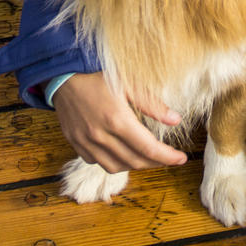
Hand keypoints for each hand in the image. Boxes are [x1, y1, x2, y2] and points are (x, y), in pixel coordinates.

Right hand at [52, 72, 187, 172]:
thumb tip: (175, 120)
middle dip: (156, 163)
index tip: (181, 159)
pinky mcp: (77, 145)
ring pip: (116, 167)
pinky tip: (123, 153)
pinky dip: (115, 162)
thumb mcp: (129, 84)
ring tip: (149, 157)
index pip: (148, 148)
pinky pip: (99, 163)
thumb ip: (152, 104)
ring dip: (136, 165)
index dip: (167, 157)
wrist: (63, 80)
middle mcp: (101, 136)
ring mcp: (87, 143)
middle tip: (169, 158)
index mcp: (117, 120)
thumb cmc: (98, 79)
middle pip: (135, 161)